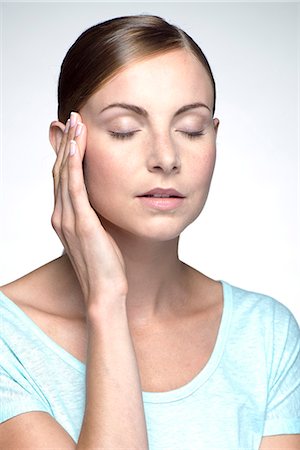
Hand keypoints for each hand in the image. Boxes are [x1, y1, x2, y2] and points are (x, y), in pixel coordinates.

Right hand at [51, 112, 127, 303]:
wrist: (105, 291)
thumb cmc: (105, 264)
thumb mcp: (98, 233)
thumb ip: (94, 215)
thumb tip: (102, 199)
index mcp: (64, 217)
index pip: (63, 178)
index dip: (67, 153)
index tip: (75, 132)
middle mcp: (61, 215)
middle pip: (60, 170)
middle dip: (66, 142)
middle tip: (73, 118)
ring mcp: (68, 219)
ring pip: (65, 174)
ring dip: (70, 146)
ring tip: (76, 123)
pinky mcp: (81, 223)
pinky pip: (75, 188)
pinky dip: (75, 165)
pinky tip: (77, 147)